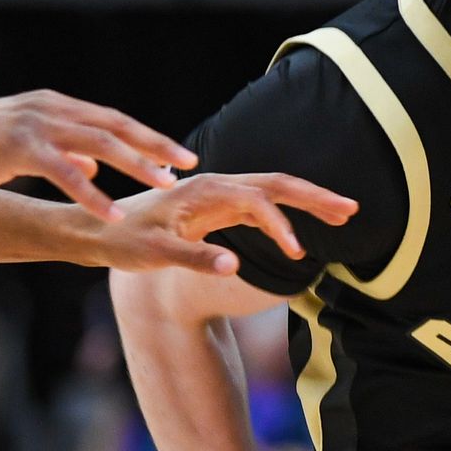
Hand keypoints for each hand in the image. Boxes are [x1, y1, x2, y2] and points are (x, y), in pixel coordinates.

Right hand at [0, 90, 197, 219]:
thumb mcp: (22, 146)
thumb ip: (62, 152)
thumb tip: (95, 167)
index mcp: (52, 106)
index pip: (111, 119)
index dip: (146, 137)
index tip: (177, 154)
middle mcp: (49, 109)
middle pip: (115, 125)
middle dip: (154, 145)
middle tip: (188, 163)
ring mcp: (34, 125)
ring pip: (99, 143)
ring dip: (135, 165)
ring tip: (164, 185)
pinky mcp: (17, 147)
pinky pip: (64, 172)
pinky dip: (92, 193)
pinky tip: (113, 212)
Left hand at [96, 172, 357, 274]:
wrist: (98, 228)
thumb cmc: (123, 240)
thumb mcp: (155, 253)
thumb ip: (195, 258)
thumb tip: (234, 266)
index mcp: (206, 191)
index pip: (259, 201)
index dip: (282, 225)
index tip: (297, 254)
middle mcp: (217, 185)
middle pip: (278, 184)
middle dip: (316, 197)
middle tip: (352, 208)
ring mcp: (220, 194)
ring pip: (274, 192)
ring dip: (308, 203)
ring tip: (343, 215)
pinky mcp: (218, 206)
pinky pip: (261, 206)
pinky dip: (286, 216)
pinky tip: (299, 233)